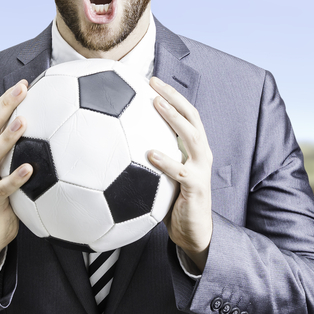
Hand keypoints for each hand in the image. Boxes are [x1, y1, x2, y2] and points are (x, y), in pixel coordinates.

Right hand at [0, 80, 31, 274]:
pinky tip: (31, 169)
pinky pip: (3, 188)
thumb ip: (30, 151)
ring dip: (7, 137)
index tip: (25, 83)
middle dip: (4, 106)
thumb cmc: (11, 196)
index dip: (5, 99)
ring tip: (24, 122)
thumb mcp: (16, 169)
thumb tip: (60, 131)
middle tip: (22, 89)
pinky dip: (16, 178)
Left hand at [146, 76, 212, 270]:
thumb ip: (146, 159)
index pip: (186, 114)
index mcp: (193, 149)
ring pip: (191, 136)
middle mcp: (200, 154)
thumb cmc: (172, 203)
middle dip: (173, 96)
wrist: (193, 233)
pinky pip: (180, 172)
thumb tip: (113, 144)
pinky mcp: (196, 188)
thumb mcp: (160, 177)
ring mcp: (201, 170)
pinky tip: (149, 154)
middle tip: (153, 83)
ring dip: (173, 118)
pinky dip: (165, 161)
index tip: (151, 80)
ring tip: (156, 105)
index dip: (171, 95)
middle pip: (191, 116)